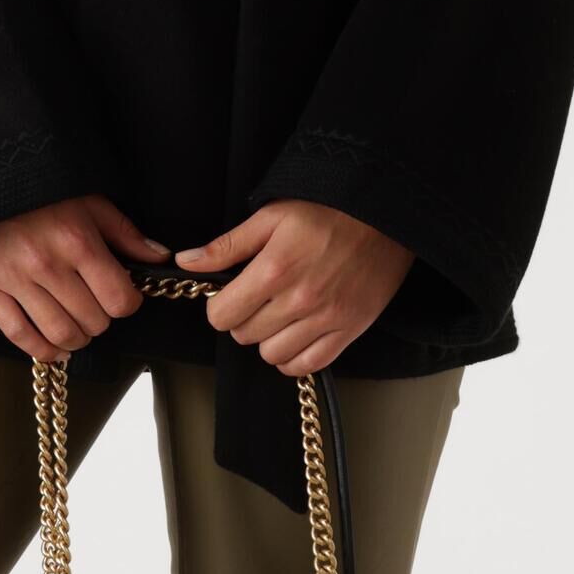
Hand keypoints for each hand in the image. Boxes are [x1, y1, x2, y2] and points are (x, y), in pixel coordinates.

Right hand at [0, 194, 170, 358]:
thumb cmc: (38, 190)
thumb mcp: (88, 200)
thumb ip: (124, 232)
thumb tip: (158, 257)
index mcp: (77, 240)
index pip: (119, 300)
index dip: (127, 303)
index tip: (121, 295)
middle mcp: (47, 264)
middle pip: (93, 321)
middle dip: (101, 318)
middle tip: (95, 305)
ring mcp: (14, 280)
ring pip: (60, 334)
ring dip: (77, 338)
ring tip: (78, 328)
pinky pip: (19, 335)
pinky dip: (42, 350)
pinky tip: (54, 348)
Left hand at [173, 201, 413, 373]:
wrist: (386, 212)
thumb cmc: (327, 209)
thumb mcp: (272, 216)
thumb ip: (227, 245)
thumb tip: (187, 261)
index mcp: (274, 269)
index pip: (222, 316)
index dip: (219, 307)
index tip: (230, 296)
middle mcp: (298, 299)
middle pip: (245, 336)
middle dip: (243, 320)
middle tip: (258, 300)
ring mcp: (326, 318)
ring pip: (272, 355)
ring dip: (268, 340)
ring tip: (278, 316)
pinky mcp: (349, 330)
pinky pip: (308, 365)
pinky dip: (294, 358)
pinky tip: (295, 336)